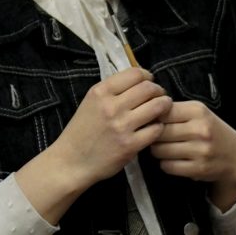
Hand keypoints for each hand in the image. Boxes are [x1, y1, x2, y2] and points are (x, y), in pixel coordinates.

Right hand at [52, 67, 170, 188]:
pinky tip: (155, 128)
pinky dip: (159, 127)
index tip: (150, 83)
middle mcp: (111, 106)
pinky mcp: (130, 145)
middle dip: (159, 91)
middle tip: (160, 97)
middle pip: (149, 88)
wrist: (71, 161)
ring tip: (163, 110)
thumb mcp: (90, 103)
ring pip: (157, 106)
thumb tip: (140, 81)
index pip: (135, 73)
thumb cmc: (81, 132)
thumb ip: (113, 91)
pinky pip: (156, 129)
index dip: (148, 77)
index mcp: (100, 92)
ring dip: (164, 106)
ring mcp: (122, 126)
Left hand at [149, 98, 235, 207]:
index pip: (162, 111)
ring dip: (158, 151)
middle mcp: (200, 129)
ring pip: (160, 150)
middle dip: (153, 135)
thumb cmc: (211, 132)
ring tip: (166, 149)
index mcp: (198, 111)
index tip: (154, 122)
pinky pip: (167, 166)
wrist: (235, 156)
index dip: (153, 118)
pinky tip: (173, 160)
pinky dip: (166, 164)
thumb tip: (145, 113)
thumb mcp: (199, 113)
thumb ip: (175, 111)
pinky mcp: (199, 168)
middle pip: (159, 132)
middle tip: (157, 138)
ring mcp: (200, 150)